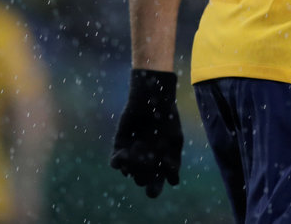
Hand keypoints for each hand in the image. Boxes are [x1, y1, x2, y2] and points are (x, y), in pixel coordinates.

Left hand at [110, 69, 182, 196]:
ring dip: (131, 168)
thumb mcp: (175, 140)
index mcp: (161, 164)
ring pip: (128, 173)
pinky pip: (115, 162)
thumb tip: (173, 182)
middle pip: (141, 181)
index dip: (154, 189)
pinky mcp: (120, 146)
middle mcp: (146, 162)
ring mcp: (132, 155)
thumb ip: (174, 161)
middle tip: (148, 162)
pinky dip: (118, 162)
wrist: (152, 100)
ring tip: (138, 152)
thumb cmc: (168, 119)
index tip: (154, 184)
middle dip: (143, 175)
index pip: (156, 186)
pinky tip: (124, 153)